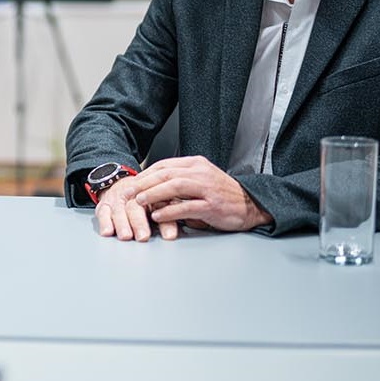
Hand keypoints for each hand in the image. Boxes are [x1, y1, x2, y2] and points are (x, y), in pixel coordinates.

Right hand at [93, 176, 179, 241]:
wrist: (121, 184)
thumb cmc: (144, 197)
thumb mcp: (160, 201)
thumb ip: (170, 215)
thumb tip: (179, 230)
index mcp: (151, 193)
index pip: (159, 205)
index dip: (165, 222)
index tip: (169, 236)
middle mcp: (132, 195)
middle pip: (135, 207)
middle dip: (139, 223)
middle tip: (143, 236)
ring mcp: (117, 200)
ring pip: (119, 210)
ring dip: (122, 224)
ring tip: (126, 236)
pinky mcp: (104, 205)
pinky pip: (102, 213)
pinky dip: (104, 222)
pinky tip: (107, 232)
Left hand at [131, 156, 271, 231]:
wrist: (251, 205)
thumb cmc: (222, 194)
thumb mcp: (201, 180)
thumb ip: (180, 180)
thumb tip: (153, 187)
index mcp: (196, 164)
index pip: (164, 165)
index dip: (145, 174)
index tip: (131, 183)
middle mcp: (201, 172)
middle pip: (166, 173)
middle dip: (144, 183)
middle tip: (128, 192)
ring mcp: (207, 188)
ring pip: (175, 186)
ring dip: (154, 194)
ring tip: (139, 201)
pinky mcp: (212, 205)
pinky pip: (187, 207)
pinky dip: (170, 211)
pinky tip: (158, 216)